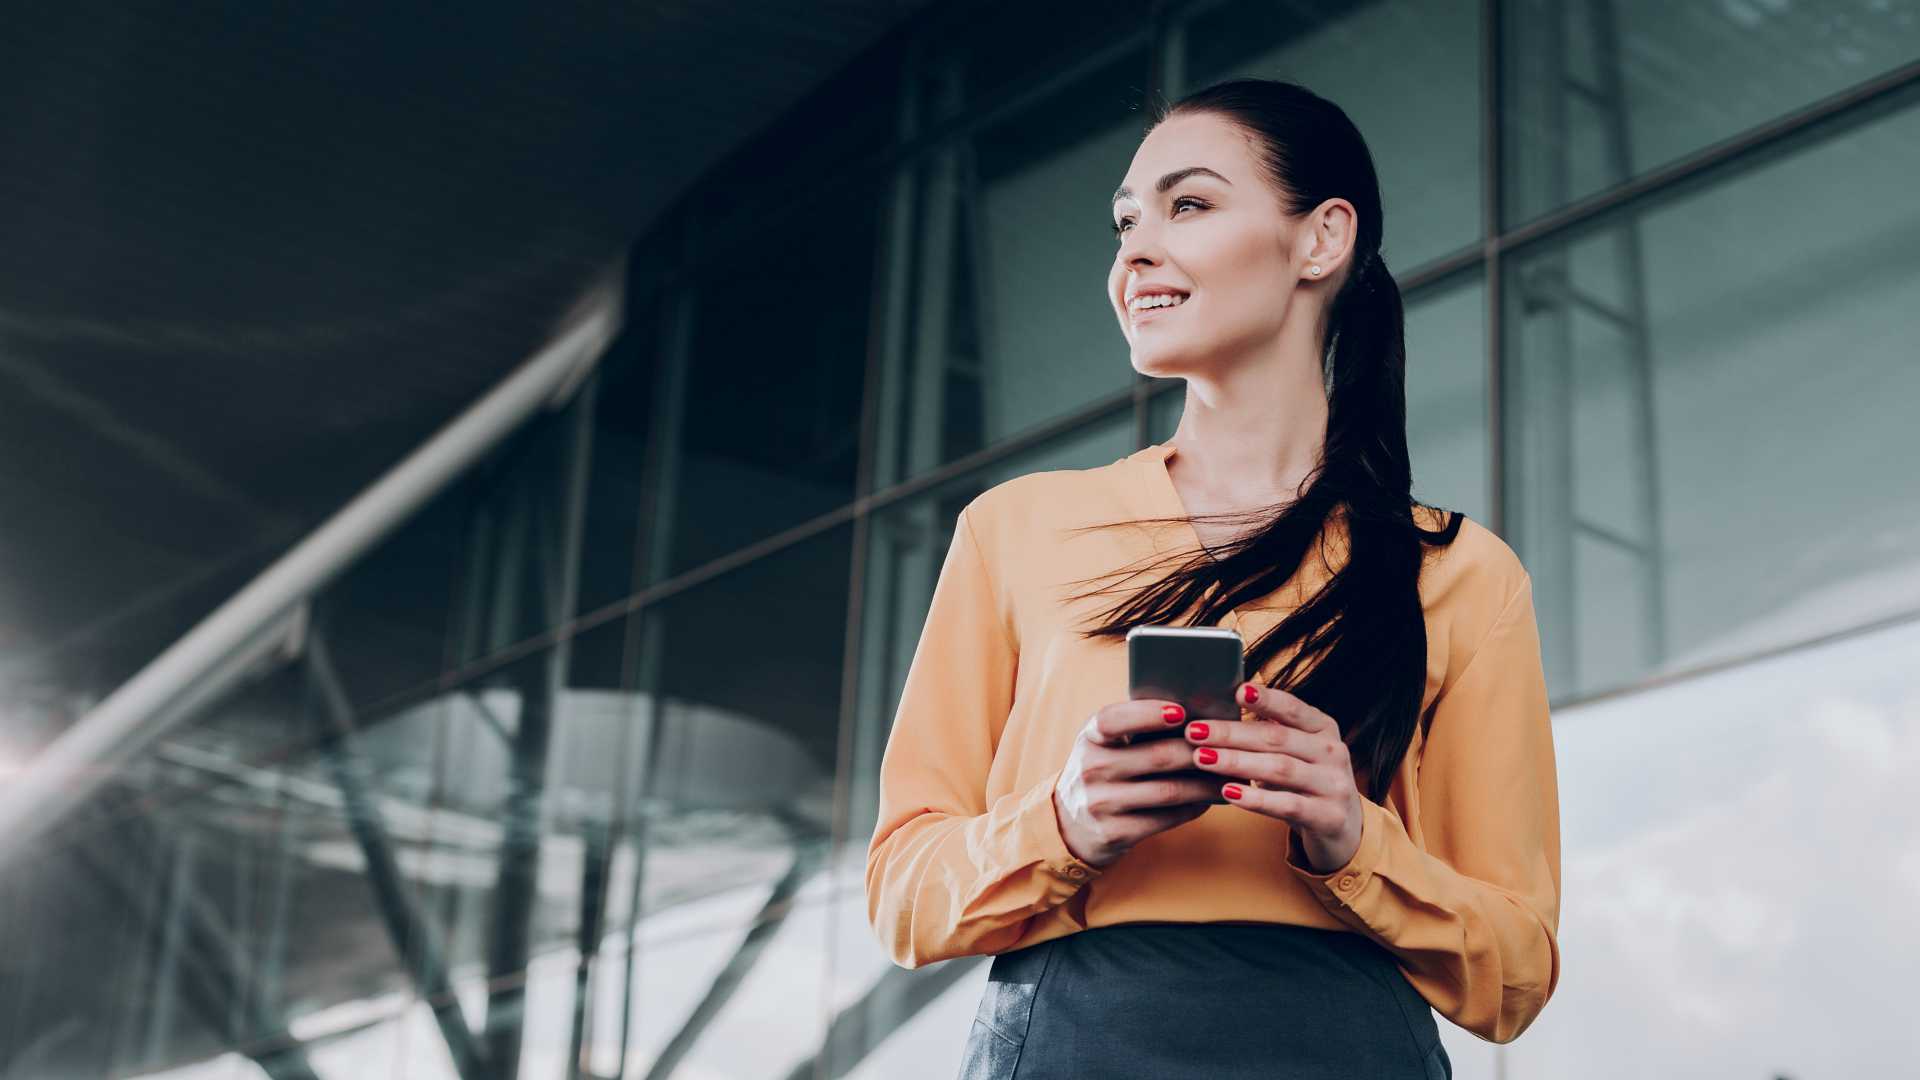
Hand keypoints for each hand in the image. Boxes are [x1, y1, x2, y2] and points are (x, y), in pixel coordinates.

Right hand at [1053, 699, 1226, 868]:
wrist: (1069, 826)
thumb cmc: (1102, 773)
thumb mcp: (1104, 746)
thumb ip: (1136, 728)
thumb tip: (1198, 713)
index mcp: (1089, 737)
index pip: (1114, 719)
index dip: (1147, 713)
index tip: (1180, 711)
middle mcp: (1091, 768)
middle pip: (1157, 755)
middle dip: (1199, 751)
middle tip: (1229, 748)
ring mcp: (1101, 803)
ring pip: (1169, 790)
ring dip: (1206, 784)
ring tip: (1231, 778)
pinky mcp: (1114, 832)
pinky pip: (1166, 818)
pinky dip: (1193, 807)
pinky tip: (1209, 800)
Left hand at [1184, 682, 1364, 872]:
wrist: (1343, 828)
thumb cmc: (1304, 782)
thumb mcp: (1296, 752)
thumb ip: (1270, 731)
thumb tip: (1218, 708)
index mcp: (1323, 728)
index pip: (1293, 708)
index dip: (1266, 699)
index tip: (1237, 690)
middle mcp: (1333, 752)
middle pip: (1277, 738)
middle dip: (1231, 734)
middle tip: (1194, 731)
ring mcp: (1334, 785)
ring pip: (1280, 769)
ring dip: (1236, 763)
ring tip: (1201, 759)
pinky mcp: (1328, 816)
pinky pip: (1287, 805)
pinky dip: (1256, 798)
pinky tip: (1228, 792)